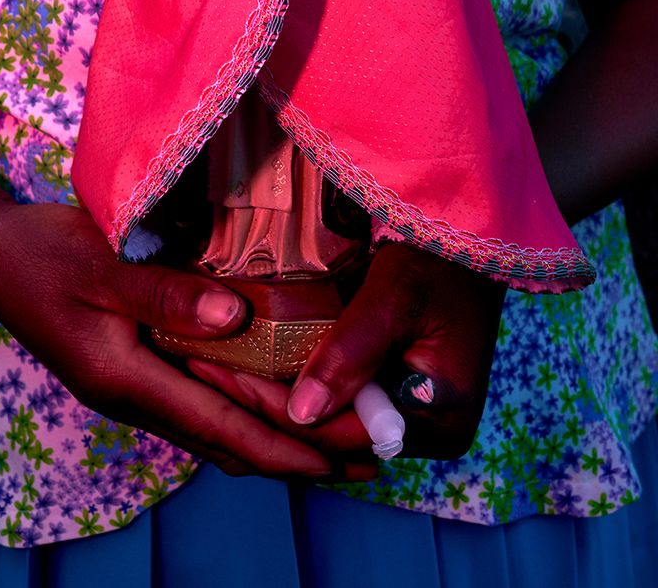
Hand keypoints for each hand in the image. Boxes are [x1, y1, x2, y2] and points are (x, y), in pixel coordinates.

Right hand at [0, 201, 333, 479]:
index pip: (224, 426)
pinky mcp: (134, 368)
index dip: (287, 447)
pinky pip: (201, 402)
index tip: (343, 460)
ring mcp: (133, 387)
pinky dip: (246, 411)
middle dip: (299, 456)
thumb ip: (164, 293)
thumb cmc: (42, 255)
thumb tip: (235, 318)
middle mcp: (136, 397)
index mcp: (128, 380)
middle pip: (231, 440)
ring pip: (218, 428)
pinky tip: (274, 398)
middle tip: (366, 459)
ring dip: (278, 439)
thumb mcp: (100, 266)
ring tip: (336, 442)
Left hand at [190, 241, 505, 469]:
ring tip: (211, 368)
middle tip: (198, 369)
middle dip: (262, 405)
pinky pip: (337, 403)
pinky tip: (249, 364)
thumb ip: (351, 352)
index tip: (213, 372)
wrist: (469, 234)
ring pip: (327, 423)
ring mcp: (410, 419)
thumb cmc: (439, 255)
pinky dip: (295, 386)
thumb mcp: (395, 295)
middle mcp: (426, 434)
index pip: (335, 432)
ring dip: (273, 397)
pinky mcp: (395, 397)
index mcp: (436, 422)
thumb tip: (300, 413)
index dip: (270, 406)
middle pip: (327, 435)